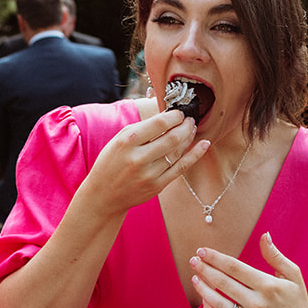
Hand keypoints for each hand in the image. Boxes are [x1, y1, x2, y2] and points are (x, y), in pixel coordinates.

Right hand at [83, 109, 208, 216]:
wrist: (103, 195)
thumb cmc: (110, 163)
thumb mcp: (118, 140)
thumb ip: (141, 129)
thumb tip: (167, 115)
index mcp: (127, 141)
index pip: (158, 123)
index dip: (174, 116)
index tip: (179, 112)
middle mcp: (138, 158)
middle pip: (172, 137)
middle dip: (185, 125)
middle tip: (189, 119)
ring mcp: (149, 174)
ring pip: (177, 151)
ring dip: (188, 137)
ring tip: (191, 128)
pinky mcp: (157, 186)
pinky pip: (181, 168)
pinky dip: (195, 155)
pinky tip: (204, 144)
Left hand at [190, 232, 307, 307]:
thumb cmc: (297, 301)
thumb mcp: (293, 275)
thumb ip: (275, 256)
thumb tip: (264, 235)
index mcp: (268, 286)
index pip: (234, 267)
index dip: (215, 258)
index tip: (203, 251)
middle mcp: (258, 304)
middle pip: (222, 283)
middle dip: (204, 269)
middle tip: (193, 260)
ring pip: (217, 303)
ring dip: (202, 289)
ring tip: (195, 278)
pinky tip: (204, 301)